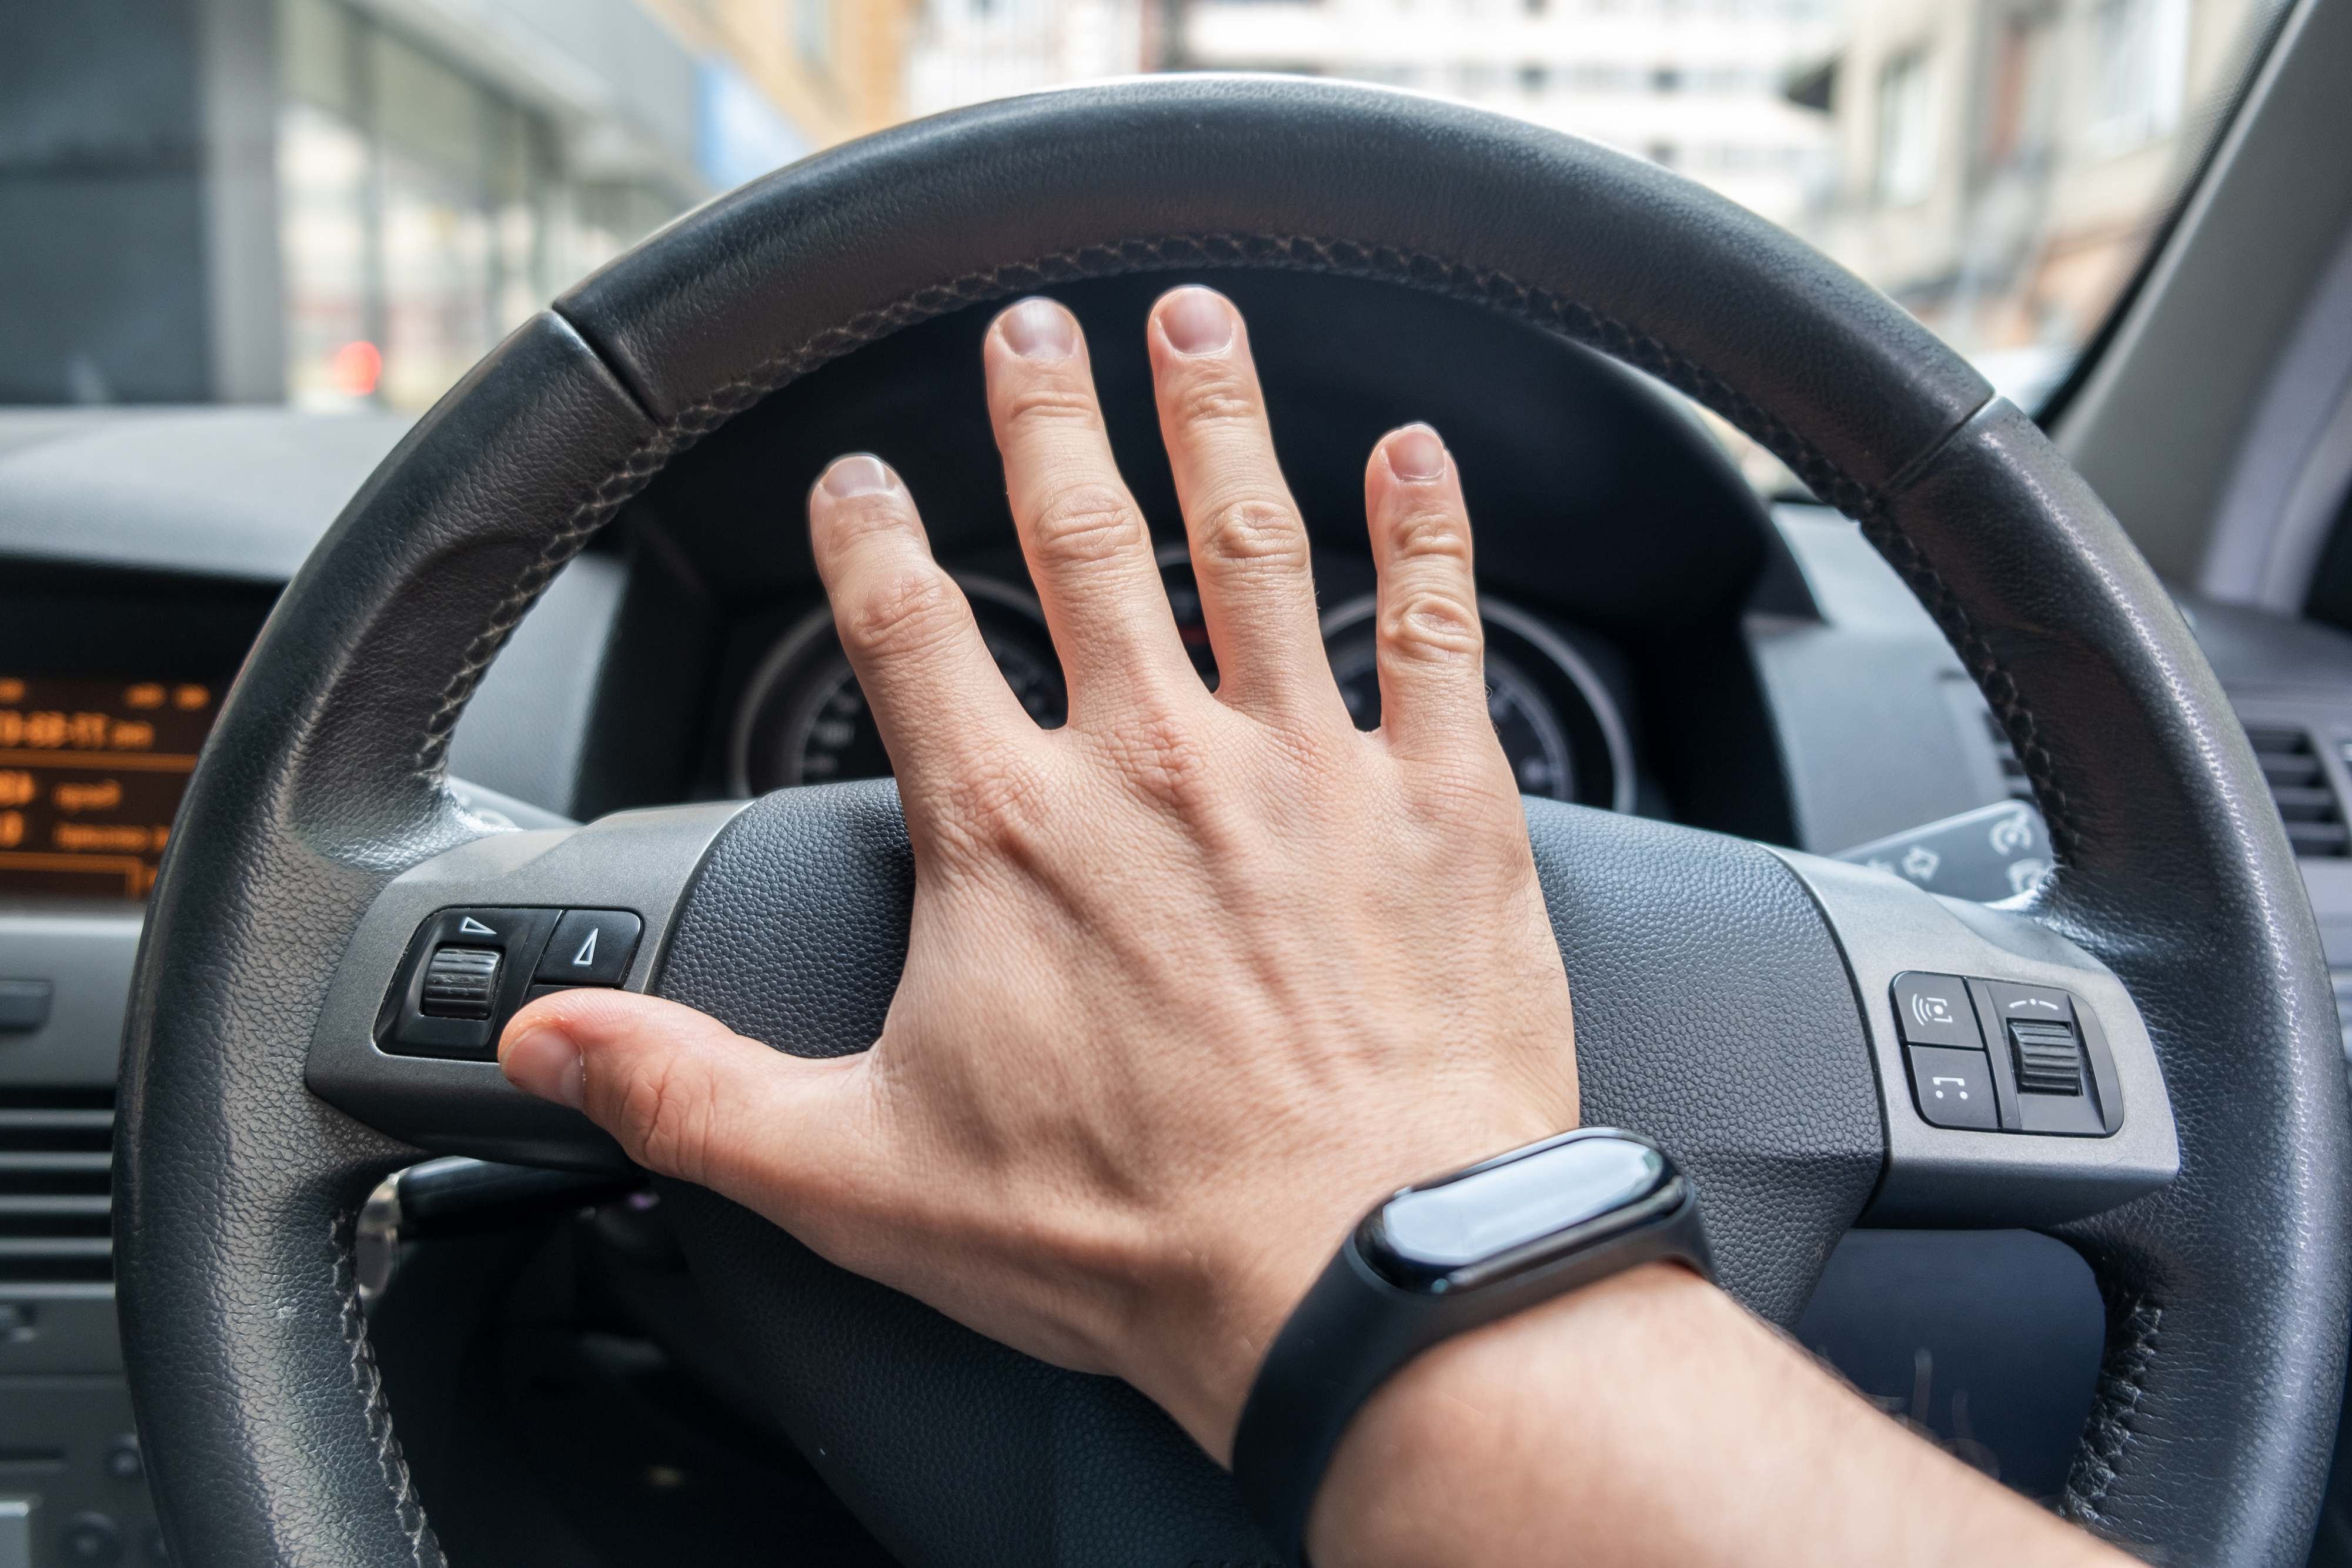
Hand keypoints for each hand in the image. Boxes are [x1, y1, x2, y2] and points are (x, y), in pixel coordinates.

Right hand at [498, 285, 1579, 1459]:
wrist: (1357, 1276)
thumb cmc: (1134, 1235)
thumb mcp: (863, 1176)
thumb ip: (691, 1090)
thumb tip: (548, 1039)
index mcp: (1012, 833)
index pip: (904, 632)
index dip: (865, 539)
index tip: (857, 478)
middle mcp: (1153, 764)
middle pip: (1078, 538)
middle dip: (1043, 419)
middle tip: (1028, 331)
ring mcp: (1303, 769)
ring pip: (1248, 541)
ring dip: (1213, 421)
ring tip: (1194, 325)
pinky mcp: (1440, 805)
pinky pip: (1432, 629)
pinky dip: (1428, 533)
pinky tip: (1414, 456)